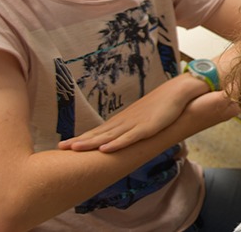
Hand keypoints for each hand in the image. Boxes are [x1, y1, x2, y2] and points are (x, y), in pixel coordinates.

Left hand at [58, 76, 223, 152]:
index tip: (64, 145)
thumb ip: (132, 127)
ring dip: (91, 142)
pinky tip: (105, 149)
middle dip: (79, 141)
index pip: (98, 131)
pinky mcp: (148, 127)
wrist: (179, 91)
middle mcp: (125, 122)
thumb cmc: (162, 104)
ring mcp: (135, 124)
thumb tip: (121, 136)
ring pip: (109, 136)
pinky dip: (117, 144)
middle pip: (99, 133)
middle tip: (60, 147)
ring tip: (74, 148)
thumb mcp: (144, 118)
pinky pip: (130, 138)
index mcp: (123, 120)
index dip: (82, 138)